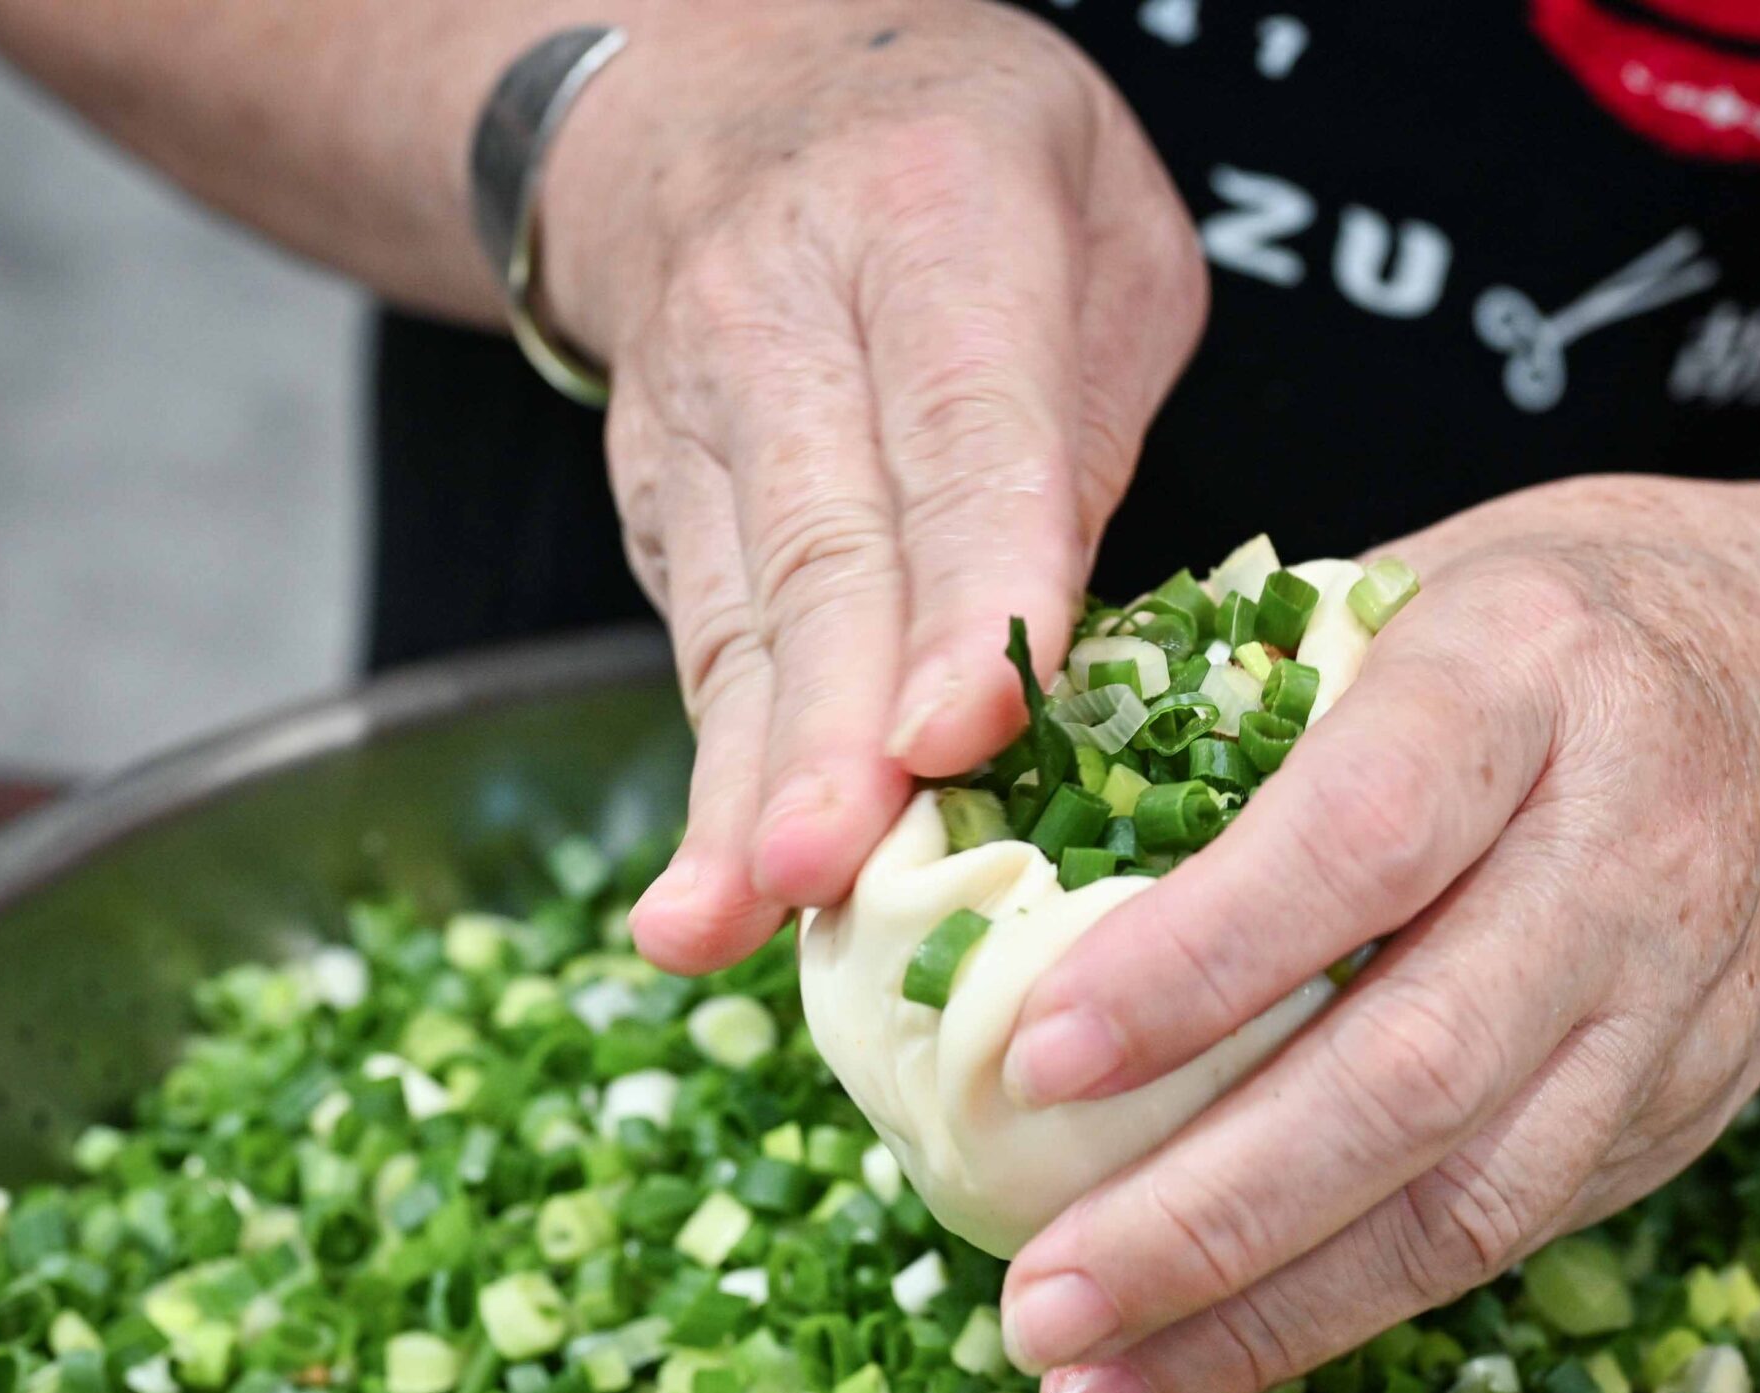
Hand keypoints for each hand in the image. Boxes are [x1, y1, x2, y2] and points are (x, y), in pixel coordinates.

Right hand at [533, 0, 1205, 974]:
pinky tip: (704, 905)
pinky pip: (702, 654)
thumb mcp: (1098, 225)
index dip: (966, 591)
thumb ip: (1090, 411)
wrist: (717, 103)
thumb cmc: (964, 168)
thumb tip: (1062, 641)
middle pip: (818, 547)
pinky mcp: (661, 503)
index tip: (965, 737)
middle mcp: (787, 319)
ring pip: (736, 621)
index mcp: (936, 217)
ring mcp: (701, 417)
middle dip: (827, 727)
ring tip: (728, 920)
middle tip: (828, 868)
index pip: (958, 428)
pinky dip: (710, 783)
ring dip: (739, 785)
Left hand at [992, 472, 1759, 1392]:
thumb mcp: (1419, 570)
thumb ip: (1231, 673)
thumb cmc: (1580, 619)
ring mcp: (1665, 1007)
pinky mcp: (1674, 1111)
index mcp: (1527, 674)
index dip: (1199, 960)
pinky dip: (1341, 1313)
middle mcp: (1620, 854)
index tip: (1034, 1054)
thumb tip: (978, 775)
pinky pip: (1502, 1236)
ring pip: (1466, 1201)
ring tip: (1088, 1385)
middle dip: (1208, 1211)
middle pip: (1412, 1070)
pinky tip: (1202, 1358)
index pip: (1358, 837)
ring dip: (1262, 1315)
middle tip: (1032, 1298)